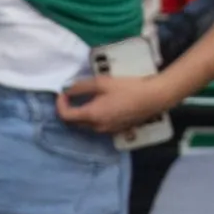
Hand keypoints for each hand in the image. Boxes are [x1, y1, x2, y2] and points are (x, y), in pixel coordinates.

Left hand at [57, 73, 176, 134]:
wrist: (154, 97)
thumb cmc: (127, 88)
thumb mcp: (101, 83)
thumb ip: (80, 87)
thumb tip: (67, 91)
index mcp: (92, 116)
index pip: (65, 116)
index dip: (60, 104)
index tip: (63, 93)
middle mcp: (98, 127)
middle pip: (74, 123)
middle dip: (68, 110)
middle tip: (71, 96)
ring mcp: (109, 131)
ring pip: (86, 125)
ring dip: (81, 114)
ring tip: (85, 99)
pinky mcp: (118, 130)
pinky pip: (98, 126)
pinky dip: (93, 117)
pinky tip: (100, 105)